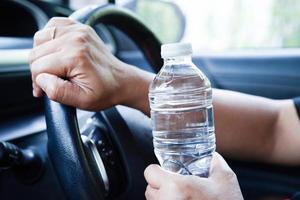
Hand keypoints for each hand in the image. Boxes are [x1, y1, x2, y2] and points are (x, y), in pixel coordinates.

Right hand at [29, 17, 152, 111]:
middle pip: (37, 52)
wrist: (121, 81)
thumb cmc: (104, 92)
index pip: (38, 67)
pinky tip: (56, 51)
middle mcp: (76, 39)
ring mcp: (78, 31)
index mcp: (75, 57)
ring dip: (42, 53)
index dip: (38, 82)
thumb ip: (57, 91)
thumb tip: (40, 79)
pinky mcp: (79, 27)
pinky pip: (52, 26)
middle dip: (39, 69)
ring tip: (54, 66)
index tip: (45, 91)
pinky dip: (49, 38)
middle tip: (50, 81)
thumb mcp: (81, 100)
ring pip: (40, 38)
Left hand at [144, 152, 242, 199]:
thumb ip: (215, 162)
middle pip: (150, 189)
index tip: (166, 172)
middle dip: (160, 186)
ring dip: (162, 198)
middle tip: (176, 187)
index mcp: (176, 187)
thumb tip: (211, 155)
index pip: (150, 173)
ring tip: (181, 199)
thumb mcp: (226, 180)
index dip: (157, 170)